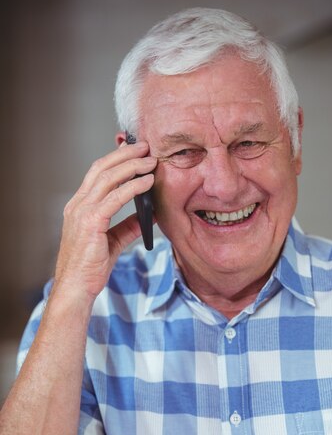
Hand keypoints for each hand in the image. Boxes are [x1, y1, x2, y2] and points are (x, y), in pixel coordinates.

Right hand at [54, 141, 156, 300]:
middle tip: (146, 147)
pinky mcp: (91, 222)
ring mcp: (82, 212)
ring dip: (132, 166)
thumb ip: (128, 226)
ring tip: (151, 161)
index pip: (97, 173)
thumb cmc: (91, 266)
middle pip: (102, 168)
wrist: (77, 286)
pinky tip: (147, 182)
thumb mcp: (113, 241)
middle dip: (125, 154)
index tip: (135, 151)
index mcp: (79, 206)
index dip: (116, 159)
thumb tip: (149, 215)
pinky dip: (133, 187)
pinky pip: (115, 198)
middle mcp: (78, 204)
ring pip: (108, 178)